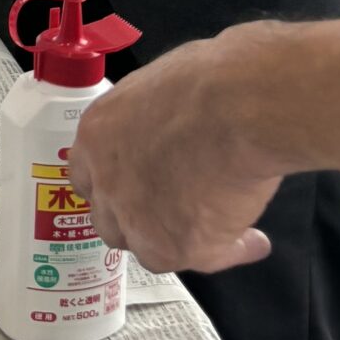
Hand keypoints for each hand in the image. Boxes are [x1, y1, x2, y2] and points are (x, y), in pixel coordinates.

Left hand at [69, 29, 279, 274]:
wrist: (233, 106)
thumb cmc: (207, 80)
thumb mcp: (158, 88)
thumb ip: (150, 120)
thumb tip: (172, 128)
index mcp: (98, 134)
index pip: (88, 175)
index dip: (114, 185)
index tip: (136, 186)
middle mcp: (107, 180)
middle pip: (111, 220)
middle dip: (140, 221)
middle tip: (172, 215)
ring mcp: (136, 218)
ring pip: (150, 248)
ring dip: (178, 241)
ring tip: (215, 232)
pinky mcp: (174, 245)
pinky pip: (203, 259)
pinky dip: (228, 252)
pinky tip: (251, 240)